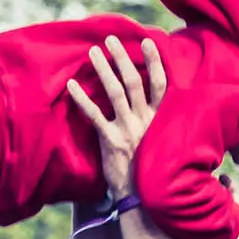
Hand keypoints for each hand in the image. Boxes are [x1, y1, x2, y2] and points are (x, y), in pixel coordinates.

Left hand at [66, 35, 167, 198]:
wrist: (143, 199)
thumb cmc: (153, 170)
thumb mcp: (167, 143)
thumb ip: (163, 122)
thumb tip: (161, 102)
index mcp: (162, 119)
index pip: (161, 85)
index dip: (155, 61)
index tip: (148, 41)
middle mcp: (147, 121)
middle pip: (135, 82)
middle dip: (123, 58)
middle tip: (111, 39)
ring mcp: (129, 130)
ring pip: (116, 93)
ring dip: (104, 70)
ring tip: (93, 52)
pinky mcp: (111, 141)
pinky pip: (95, 115)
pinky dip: (82, 99)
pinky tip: (72, 85)